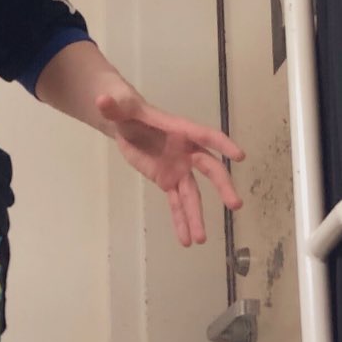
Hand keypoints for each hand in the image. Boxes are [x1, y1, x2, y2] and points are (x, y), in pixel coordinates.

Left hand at [95, 82, 244, 247]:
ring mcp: (179, 169)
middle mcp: (186, 152)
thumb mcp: (118, 106)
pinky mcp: (167, 181)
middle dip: (222, 186)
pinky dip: (180, 221)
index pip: (205, 136)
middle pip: (209, 170)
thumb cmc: (127, 110)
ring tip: (200, 240)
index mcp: (181, 130)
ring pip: (192, 195)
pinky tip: (186, 240)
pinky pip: (176, 203)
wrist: (124, 122)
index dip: (222, 144)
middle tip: (235, 204)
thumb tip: (102, 100)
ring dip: (197, 216)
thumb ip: (113, 106)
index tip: (239, 155)